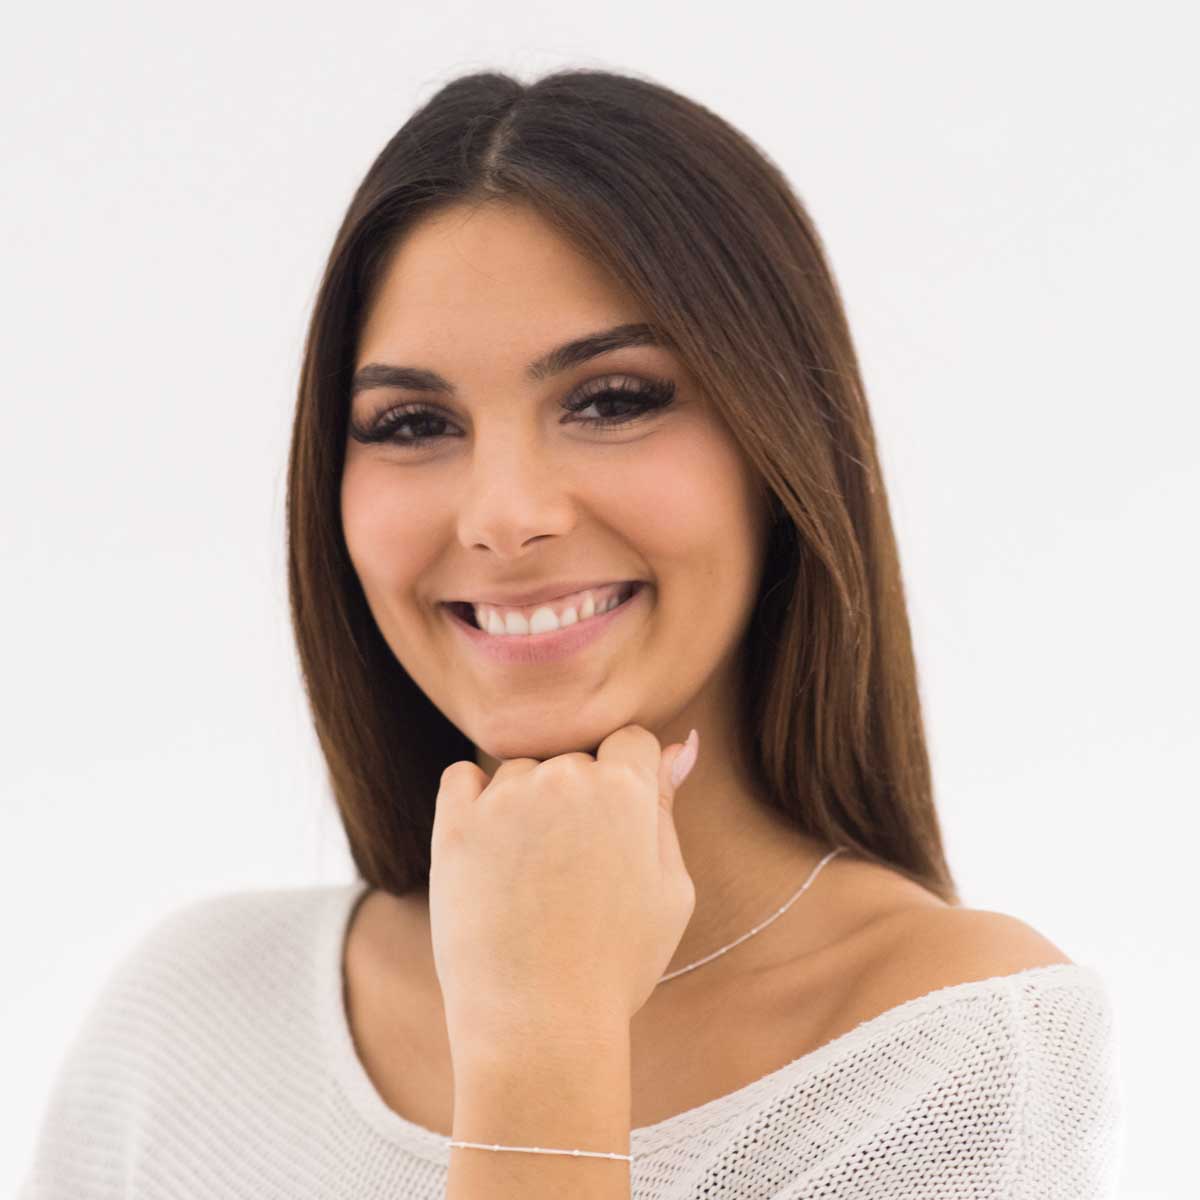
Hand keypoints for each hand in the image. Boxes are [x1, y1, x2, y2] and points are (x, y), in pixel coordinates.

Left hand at [428, 724, 698, 1051]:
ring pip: (520, 773)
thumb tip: (679, 744)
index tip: (615, 829)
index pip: (629, 740)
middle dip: (579, 800)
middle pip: (574, 760)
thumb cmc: (617, 965)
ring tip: (532, 879)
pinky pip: (462, 778)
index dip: (628, 781)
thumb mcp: (670, 889)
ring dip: (526, 805)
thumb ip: (667, 808)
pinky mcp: (454, 824)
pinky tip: (489, 850)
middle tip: (577, 871)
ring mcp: (504, 800)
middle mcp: (564, 779)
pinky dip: (474, 801)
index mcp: (625, 789)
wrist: (540, 1025)